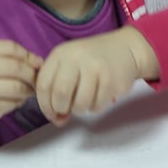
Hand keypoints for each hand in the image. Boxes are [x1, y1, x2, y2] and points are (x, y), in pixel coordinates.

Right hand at [0, 39, 42, 139]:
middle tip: (35, 78)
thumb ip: (2, 58)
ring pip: (18, 86)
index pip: (9, 47)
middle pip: (16, 66)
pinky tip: (15, 100)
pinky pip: (13, 102)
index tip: (36, 62)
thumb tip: (37, 61)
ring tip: (28, 90)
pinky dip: (19, 101)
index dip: (27, 54)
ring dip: (28, 89)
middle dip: (31, 73)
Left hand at [36, 26, 158, 124]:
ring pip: (80, 104)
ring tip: (84, 100)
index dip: (44, 105)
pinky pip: (97, 106)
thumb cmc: (90, 60)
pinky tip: (98, 96)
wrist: (124, 48)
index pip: (43, 85)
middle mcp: (76, 58)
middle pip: (60, 95)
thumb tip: (56, 119)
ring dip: (79, 110)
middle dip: (61, 109)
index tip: (51, 113)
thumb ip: (56, 87)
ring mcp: (96, 68)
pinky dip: (95, 107)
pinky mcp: (112, 80)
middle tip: (67, 110)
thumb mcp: (68, 63)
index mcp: (61, 53)